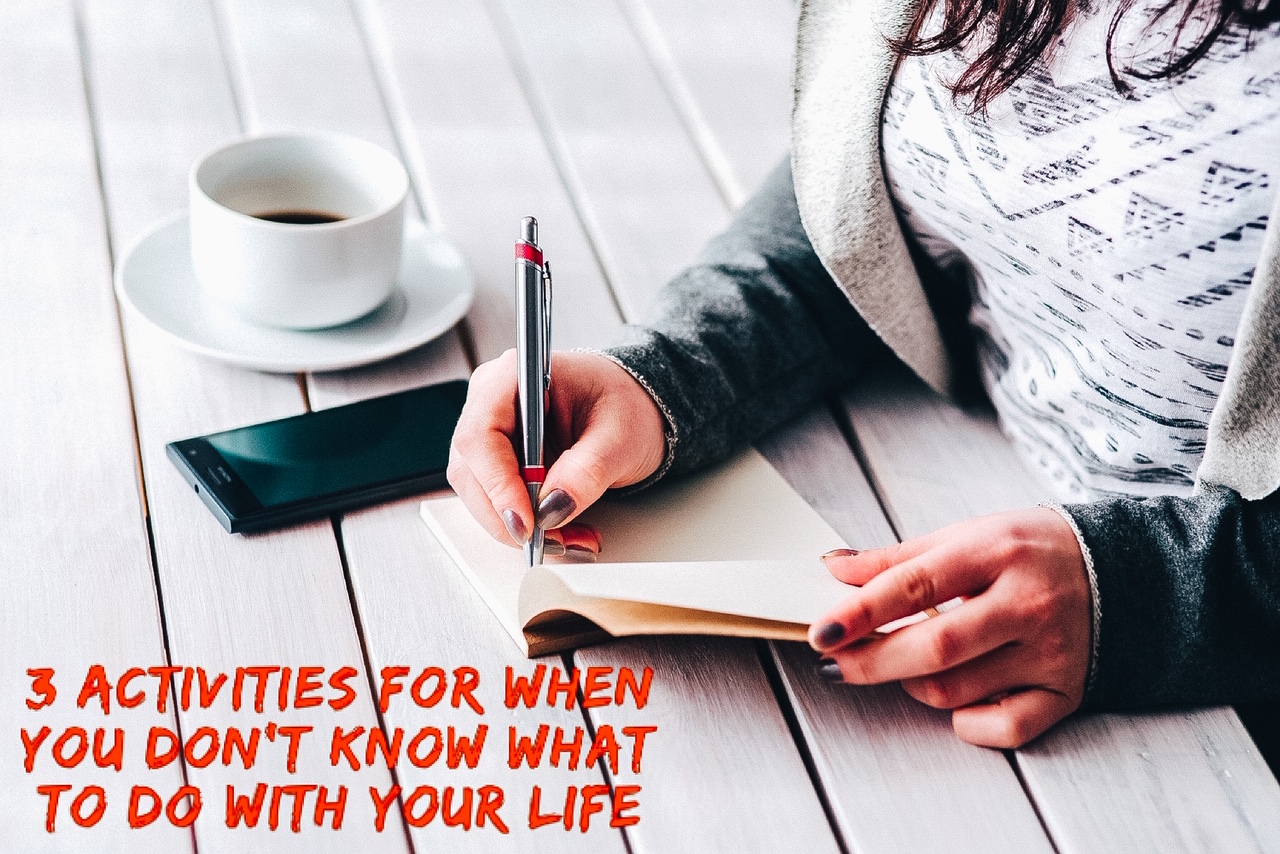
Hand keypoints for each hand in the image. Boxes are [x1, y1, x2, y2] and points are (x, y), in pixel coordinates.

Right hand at [447, 350, 666, 549]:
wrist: (633, 409)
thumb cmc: (625, 404)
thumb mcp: (620, 437)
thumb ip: (587, 470)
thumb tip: (552, 507)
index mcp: (515, 376)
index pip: (481, 435)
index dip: (497, 484)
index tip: (525, 522)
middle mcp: (492, 402)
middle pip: (472, 471)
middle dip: (510, 516)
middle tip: (555, 541)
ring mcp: (492, 432)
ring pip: (480, 494)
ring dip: (521, 527)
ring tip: (570, 540)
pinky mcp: (499, 460)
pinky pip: (497, 501)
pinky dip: (528, 524)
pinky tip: (562, 531)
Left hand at [809, 508, 1090, 747]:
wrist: (1125, 570)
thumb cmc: (1030, 550)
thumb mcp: (966, 535)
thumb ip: (897, 557)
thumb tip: (834, 569)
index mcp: (996, 552)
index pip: (914, 585)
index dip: (860, 612)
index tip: (822, 631)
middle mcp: (1027, 603)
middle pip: (935, 648)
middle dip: (872, 662)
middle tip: (835, 663)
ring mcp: (1050, 652)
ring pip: (957, 690)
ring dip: (911, 685)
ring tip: (903, 665)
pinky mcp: (1066, 692)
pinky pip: (1004, 728)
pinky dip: (966, 722)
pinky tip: (954, 699)